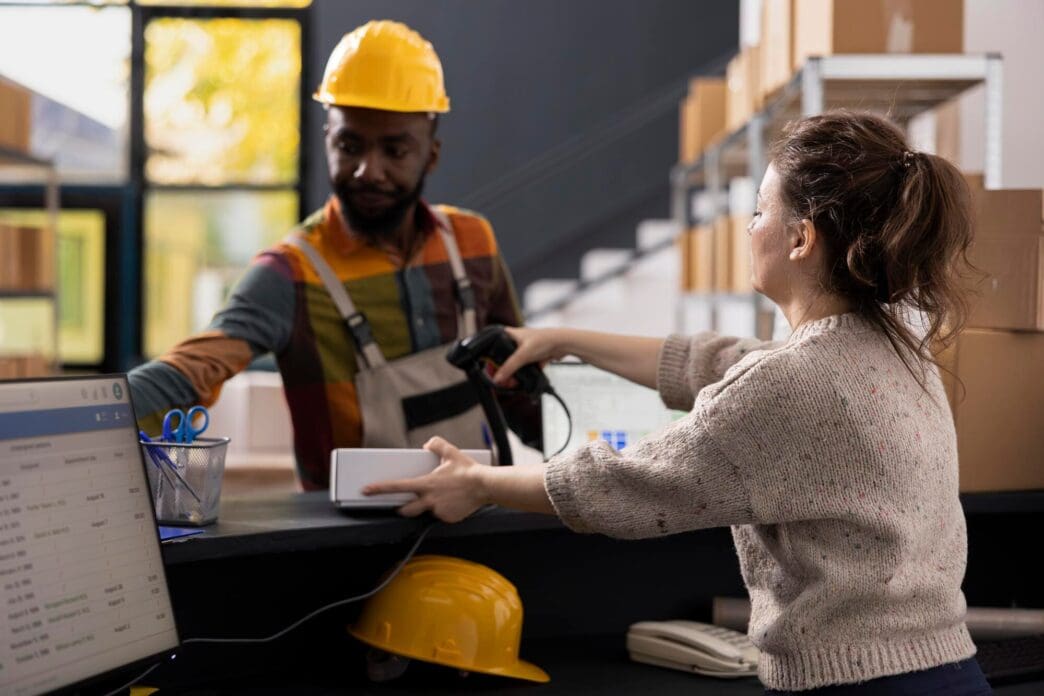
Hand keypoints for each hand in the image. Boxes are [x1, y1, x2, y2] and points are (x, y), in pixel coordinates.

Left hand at [361, 437, 489, 522]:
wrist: (486, 486)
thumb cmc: (468, 470)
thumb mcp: (451, 452)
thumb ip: (436, 444)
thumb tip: (427, 444)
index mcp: (426, 483)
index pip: (397, 486)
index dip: (379, 488)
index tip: (366, 490)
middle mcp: (429, 499)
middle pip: (405, 510)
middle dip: (402, 508)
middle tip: (405, 503)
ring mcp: (438, 511)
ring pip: (425, 512)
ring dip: (427, 507)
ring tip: (442, 498)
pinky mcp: (448, 518)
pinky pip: (440, 516)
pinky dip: (443, 510)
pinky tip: (453, 502)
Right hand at [492, 327, 569, 385]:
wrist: (563, 344)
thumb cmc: (544, 340)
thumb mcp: (522, 355)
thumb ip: (509, 367)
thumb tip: (498, 378)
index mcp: (510, 334)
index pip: (493, 342)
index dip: (489, 354)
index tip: (487, 365)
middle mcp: (516, 340)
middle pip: (503, 356)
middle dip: (502, 368)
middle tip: (499, 378)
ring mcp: (525, 349)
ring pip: (514, 363)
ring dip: (512, 373)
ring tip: (509, 382)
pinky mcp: (533, 357)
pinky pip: (524, 367)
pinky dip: (522, 374)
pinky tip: (520, 381)